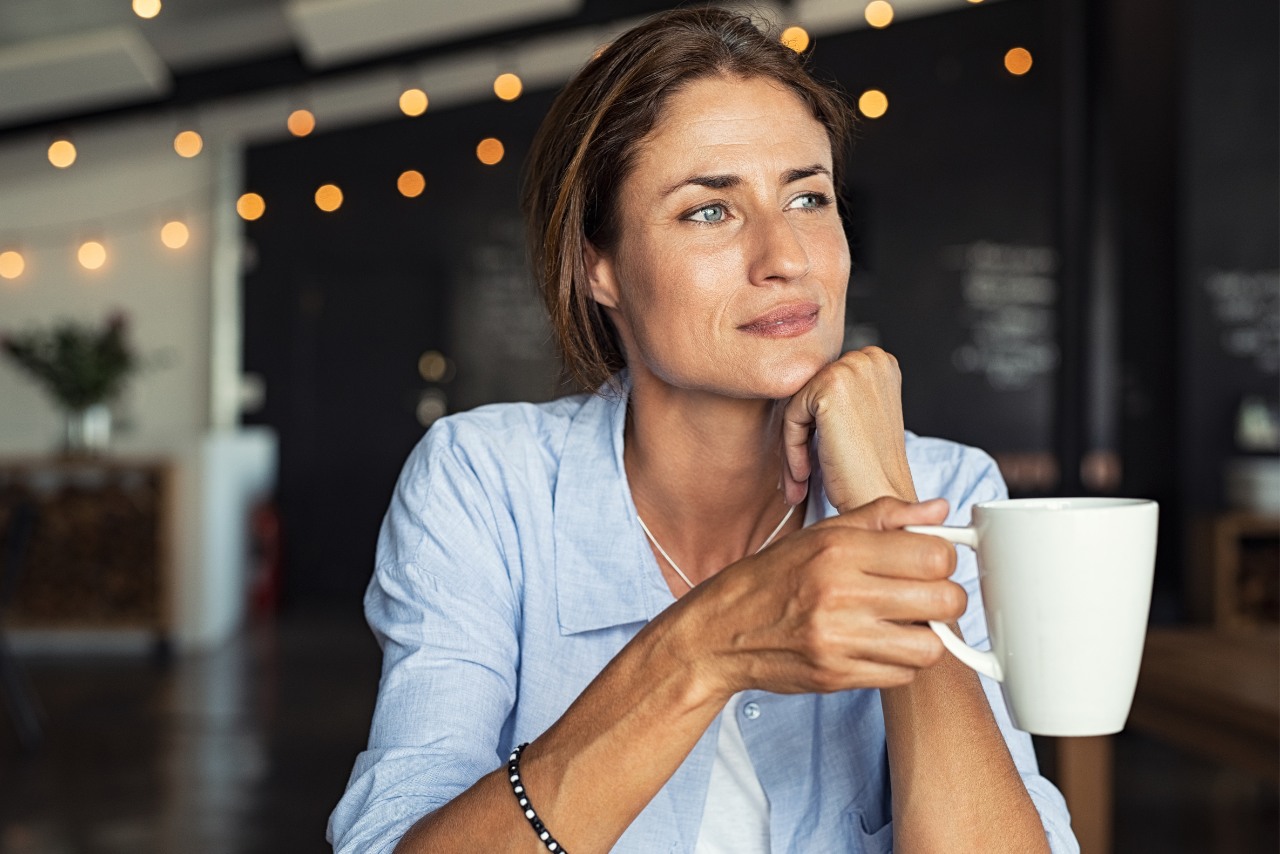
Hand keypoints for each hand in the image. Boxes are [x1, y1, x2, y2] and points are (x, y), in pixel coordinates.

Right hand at [678, 496, 966, 696]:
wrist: (721, 630)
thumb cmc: (773, 577)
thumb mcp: (822, 533)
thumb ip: (883, 517)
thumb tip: (939, 510)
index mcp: (839, 549)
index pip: (934, 555)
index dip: (943, 558)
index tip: (930, 562)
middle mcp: (840, 593)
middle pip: (944, 600)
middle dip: (944, 597)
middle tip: (925, 595)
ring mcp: (839, 639)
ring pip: (931, 645)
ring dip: (925, 635)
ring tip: (902, 623)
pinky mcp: (837, 676)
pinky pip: (902, 676)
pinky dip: (899, 662)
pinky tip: (877, 644)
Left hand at [781, 347, 915, 512]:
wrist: (882, 498)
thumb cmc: (871, 469)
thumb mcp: (860, 418)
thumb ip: (839, 395)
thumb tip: (795, 385)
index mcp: (880, 362)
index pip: (825, 385)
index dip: (817, 425)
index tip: (815, 457)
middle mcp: (870, 358)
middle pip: (810, 393)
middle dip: (803, 435)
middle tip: (802, 475)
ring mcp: (852, 368)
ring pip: (798, 405)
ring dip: (795, 446)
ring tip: (801, 480)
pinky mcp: (830, 385)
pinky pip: (791, 415)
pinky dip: (792, 449)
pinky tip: (804, 475)